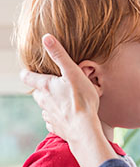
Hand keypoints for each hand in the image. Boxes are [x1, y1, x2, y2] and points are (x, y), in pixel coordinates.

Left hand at [20, 34, 116, 166]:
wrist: (84, 128)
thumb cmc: (81, 100)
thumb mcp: (73, 73)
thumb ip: (60, 55)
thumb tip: (46, 38)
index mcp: (46, 87)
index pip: (28, 77)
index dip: (27, 73)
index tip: (29, 71)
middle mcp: (44, 101)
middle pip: (37, 93)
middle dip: (43, 89)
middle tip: (54, 85)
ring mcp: (49, 115)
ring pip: (45, 107)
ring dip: (51, 103)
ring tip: (63, 101)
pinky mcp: (56, 127)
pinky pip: (52, 121)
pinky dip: (57, 117)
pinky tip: (66, 116)